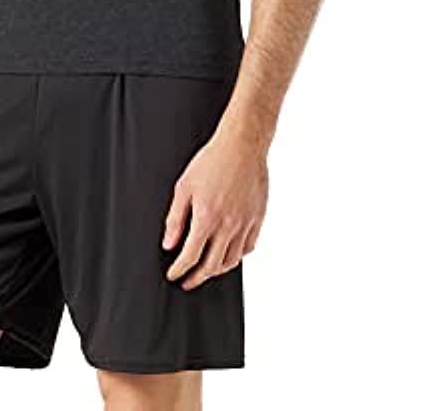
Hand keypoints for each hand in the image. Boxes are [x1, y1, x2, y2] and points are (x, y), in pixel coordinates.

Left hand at [162, 128, 268, 288]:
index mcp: (207, 218)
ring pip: (232, 261)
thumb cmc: (211, 161)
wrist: (242, 145)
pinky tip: (228, 254)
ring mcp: (245, 224)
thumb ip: (175, 218)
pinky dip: (237, 256)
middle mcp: (228, 225)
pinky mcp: (258, 218)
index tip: (173, 274)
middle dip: (196, 278)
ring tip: (206, 270)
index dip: (179, 270)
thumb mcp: (184, 187)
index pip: (190, 257)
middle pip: (211, 266)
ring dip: (216, 270)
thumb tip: (168, 243)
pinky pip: (248, 247)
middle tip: (187, 281)